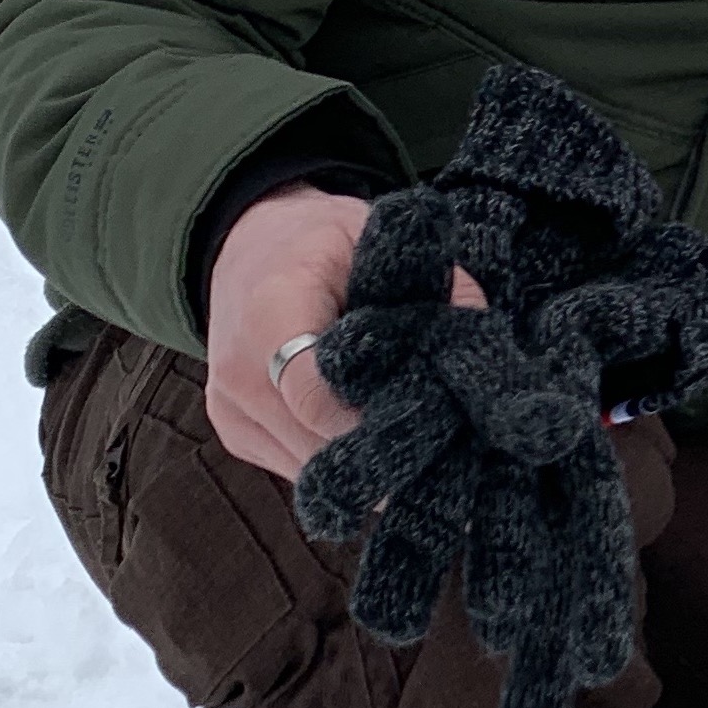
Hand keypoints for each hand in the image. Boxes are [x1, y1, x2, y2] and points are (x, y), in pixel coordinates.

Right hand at [204, 183, 484, 478]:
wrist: (251, 248)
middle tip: (445, 436)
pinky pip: (298, 467)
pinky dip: (341, 458)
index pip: (316, 394)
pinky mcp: (235, 434)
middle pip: (321, 445)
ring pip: (312, 469)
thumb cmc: (322, 242)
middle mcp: (237, 371)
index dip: (379, 419)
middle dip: (387, 449)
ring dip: (366, 463)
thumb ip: (438, 286)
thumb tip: (477, 337)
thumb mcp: (381, 238)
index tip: (433, 415)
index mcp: (270, 311)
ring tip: (412, 431)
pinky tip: (371, 432)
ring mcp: (230, 410)